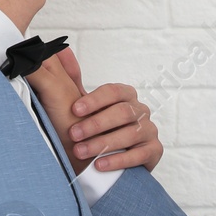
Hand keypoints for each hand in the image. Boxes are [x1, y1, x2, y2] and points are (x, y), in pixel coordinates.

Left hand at [28, 47, 162, 176]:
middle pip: (122, 112)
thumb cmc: (96, 131)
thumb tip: (61, 49)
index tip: (75, 110)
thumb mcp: (84, 106)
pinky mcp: (154, 151)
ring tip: (81, 152)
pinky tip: (100, 165)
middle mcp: (141, 110)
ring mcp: (149, 130)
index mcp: (125, 96)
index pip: (113, 91)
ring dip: (103, 144)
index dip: (94, 100)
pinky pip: (139, 155)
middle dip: (96, 124)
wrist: (110, 164)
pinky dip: (118, 160)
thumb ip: (73, 78)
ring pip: (130, 133)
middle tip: (74, 134)